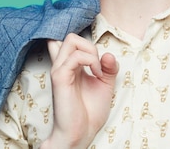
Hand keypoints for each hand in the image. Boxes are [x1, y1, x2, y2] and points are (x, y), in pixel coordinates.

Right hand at [42, 33, 118, 148]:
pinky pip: (74, 56)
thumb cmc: (90, 111)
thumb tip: (108, 54)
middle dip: (90, 45)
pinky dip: (91, 60)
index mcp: (71, 66)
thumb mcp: (106, 84)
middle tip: (98, 66)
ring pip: (71, 39)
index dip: (85, 43)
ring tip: (98, 70)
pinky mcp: (59, 77)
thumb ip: (109, 67)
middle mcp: (63, 65)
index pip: (69, 43)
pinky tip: (96, 74)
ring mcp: (60, 70)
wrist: (81, 133)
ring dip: (91, 52)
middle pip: (71, 36)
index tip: (99, 61)